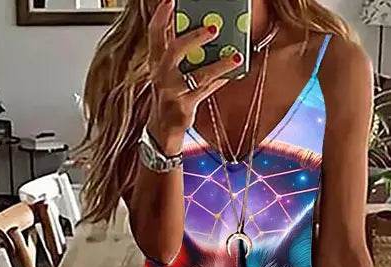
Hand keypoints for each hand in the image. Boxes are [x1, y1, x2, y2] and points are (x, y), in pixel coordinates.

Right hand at [146, 0, 239, 154]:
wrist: (162, 129)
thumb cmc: (169, 95)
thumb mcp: (168, 71)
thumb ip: (180, 52)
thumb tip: (204, 30)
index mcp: (156, 62)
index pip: (155, 34)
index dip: (161, 16)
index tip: (170, 1)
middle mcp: (161, 75)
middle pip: (175, 50)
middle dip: (194, 37)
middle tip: (214, 27)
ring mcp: (172, 92)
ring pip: (198, 75)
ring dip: (218, 64)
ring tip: (235, 56)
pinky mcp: (184, 107)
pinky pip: (206, 90)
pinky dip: (221, 80)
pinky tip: (233, 71)